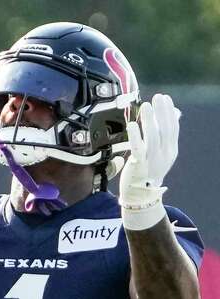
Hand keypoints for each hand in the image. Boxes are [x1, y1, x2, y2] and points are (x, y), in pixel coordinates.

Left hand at [119, 93, 178, 210]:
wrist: (139, 196)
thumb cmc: (146, 171)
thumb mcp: (158, 154)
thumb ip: (162, 136)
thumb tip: (171, 116)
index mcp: (170, 151)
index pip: (172, 129)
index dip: (169, 113)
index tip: (165, 98)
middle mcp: (164, 156)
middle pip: (165, 130)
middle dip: (162, 112)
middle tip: (157, 97)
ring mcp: (153, 161)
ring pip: (153, 137)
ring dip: (150, 120)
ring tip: (146, 106)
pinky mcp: (139, 166)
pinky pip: (138, 149)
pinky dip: (136, 136)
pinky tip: (132, 124)